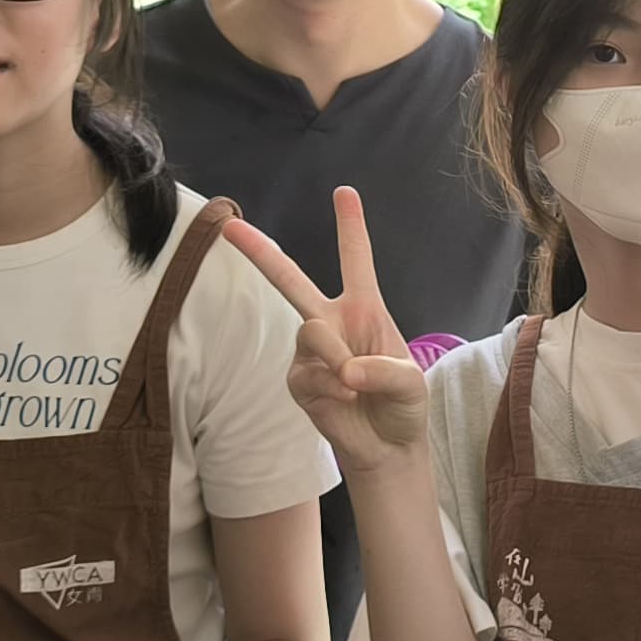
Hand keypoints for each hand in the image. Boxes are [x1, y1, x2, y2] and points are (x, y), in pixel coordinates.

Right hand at [223, 188, 431, 472]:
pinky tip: (346, 400)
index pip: (356, 260)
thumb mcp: (411, 383)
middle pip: (289, 279)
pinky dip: (331, 389)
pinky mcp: (298, 381)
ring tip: (356, 386)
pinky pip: (306, 374)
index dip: (350, 226)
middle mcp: (331, 322)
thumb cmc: (403, 404)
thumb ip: (383, 371)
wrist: (388, 447)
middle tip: (229, 225)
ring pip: (310, 334)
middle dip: (259, 251)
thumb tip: (344, 370)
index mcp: (364, 309)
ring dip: (335, 359)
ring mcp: (310, 351)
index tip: (344, 192)